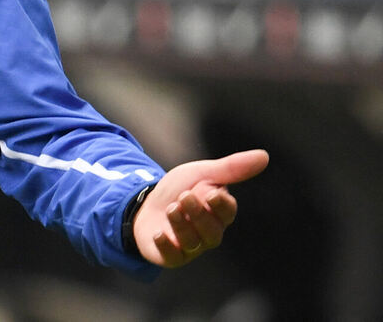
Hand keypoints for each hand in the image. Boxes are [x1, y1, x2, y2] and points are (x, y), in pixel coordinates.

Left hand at [133, 148, 268, 266]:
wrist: (147, 203)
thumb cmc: (180, 189)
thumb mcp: (202, 173)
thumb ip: (230, 168)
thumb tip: (264, 155)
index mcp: (219, 213)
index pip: (228, 213)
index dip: (221, 205)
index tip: (212, 193)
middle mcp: (209, 233)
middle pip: (212, 231)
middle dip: (198, 213)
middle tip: (184, 196)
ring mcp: (190, 247)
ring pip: (193, 243)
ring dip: (181, 225)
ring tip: (171, 208)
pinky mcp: (171, 256)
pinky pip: (173, 257)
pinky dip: (166, 246)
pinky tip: (159, 234)